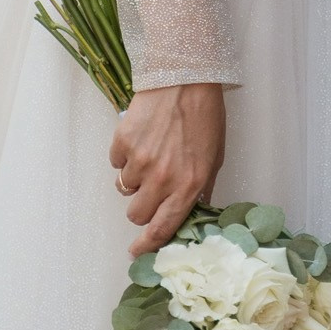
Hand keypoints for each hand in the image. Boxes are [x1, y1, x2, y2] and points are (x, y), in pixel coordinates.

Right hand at [109, 81, 226, 252]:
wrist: (185, 78)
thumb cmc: (205, 116)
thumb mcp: (214, 158)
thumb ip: (201, 189)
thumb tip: (193, 212)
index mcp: (189, 186)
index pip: (163, 228)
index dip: (147, 245)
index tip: (136, 252)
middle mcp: (163, 178)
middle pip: (136, 214)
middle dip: (141, 206)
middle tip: (151, 187)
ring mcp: (141, 160)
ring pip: (124, 188)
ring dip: (134, 178)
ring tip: (150, 152)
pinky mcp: (123, 142)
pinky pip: (116, 162)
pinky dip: (125, 155)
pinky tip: (141, 138)